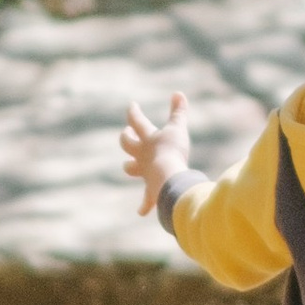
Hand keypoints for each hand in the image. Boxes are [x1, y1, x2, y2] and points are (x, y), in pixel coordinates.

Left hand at [120, 87, 191, 214]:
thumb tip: (178, 92)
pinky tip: (141, 211)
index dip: (134, 113)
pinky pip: (147, 199)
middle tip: (125, 134)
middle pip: (128, 145)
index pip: (137, 122)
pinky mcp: (151, 190)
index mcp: (148, 139)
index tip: (131, 106)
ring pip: (132, 169)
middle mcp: (142, 155)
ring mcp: (145, 173)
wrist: (168, 177)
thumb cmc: (173, 150)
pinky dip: (145, 205)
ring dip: (130, 166)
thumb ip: (179, 112)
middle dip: (126, 138)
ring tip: (129, 166)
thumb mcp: (178, 128)